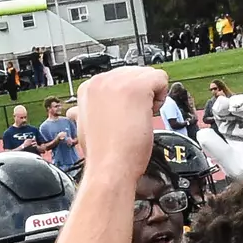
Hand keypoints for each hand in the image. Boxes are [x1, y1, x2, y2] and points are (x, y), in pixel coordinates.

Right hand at [77, 66, 168, 180]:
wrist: (109, 168)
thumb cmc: (103, 154)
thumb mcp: (86, 127)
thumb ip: (87, 113)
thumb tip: (80, 111)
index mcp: (88, 89)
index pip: (119, 79)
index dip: (126, 98)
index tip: (123, 116)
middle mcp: (100, 81)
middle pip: (134, 74)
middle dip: (140, 95)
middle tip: (133, 119)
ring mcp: (118, 82)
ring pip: (148, 75)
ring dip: (151, 96)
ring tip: (139, 118)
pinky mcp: (136, 87)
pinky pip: (161, 79)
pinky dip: (162, 96)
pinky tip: (149, 114)